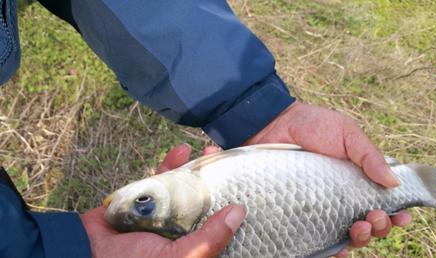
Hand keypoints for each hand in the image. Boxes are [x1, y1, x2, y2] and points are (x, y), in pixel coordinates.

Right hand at [80, 145, 244, 257]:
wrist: (85, 249)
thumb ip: (209, 238)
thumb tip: (239, 212)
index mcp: (194, 245)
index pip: (219, 224)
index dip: (231, 204)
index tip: (243, 183)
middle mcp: (182, 229)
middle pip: (204, 200)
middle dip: (215, 179)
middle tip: (225, 159)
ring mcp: (164, 212)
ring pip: (185, 186)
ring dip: (196, 167)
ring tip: (207, 150)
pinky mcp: (146, 198)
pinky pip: (162, 179)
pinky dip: (171, 164)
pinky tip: (180, 151)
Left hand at [245, 101, 411, 256]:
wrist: (273, 125)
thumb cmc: (312, 125)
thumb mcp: (347, 133)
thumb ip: (369, 155)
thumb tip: (395, 183)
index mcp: (357, 179)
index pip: (381, 202)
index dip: (396, 213)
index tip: (403, 216)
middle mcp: (341, 198)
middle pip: (369, 224)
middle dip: (380, 227)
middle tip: (375, 216)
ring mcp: (321, 209)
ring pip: (347, 236)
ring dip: (361, 238)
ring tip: (359, 228)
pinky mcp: (300, 216)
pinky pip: (318, 240)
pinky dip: (333, 250)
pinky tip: (339, 250)